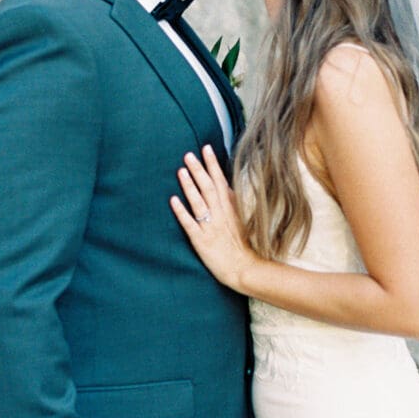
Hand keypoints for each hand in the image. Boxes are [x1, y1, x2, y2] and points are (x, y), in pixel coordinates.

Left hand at [171, 144, 256, 291]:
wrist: (245, 268)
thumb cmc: (244, 245)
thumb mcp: (242, 219)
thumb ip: (232, 202)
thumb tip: (223, 184)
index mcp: (230, 208)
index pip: (220, 181)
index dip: (212, 164)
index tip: (206, 148)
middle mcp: (221, 215)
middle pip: (208, 188)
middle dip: (198, 170)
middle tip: (188, 155)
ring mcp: (211, 227)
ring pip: (199, 202)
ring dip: (189, 186)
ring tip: (181, 171)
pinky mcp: (201, 240)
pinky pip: (190, 224)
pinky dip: (181, 211)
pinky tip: (173, 200)